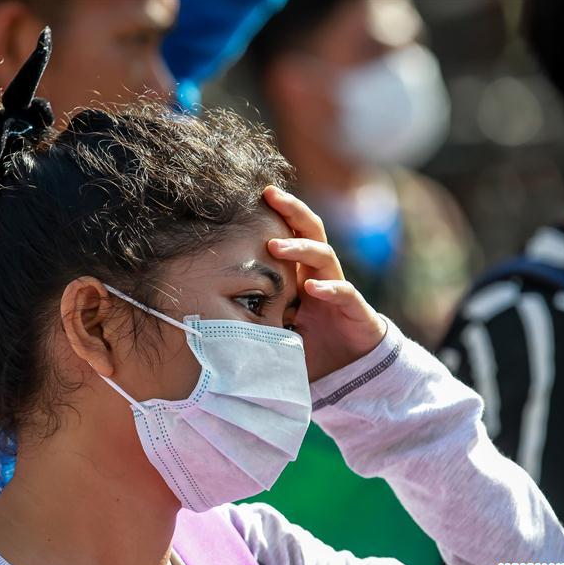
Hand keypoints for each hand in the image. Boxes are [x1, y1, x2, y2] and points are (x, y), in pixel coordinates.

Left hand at [264, 186, 386, 380]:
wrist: (347, 369)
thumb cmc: (307, 344)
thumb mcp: (275, 325)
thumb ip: (253, 313)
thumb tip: (208, 311)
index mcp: (302, 272)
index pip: (292, 233)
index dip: (279, 213)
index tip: (255, 196)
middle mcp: (321, 273)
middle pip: (311, 230)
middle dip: (292, 210)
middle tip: (270, 195)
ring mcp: (339, 288)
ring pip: (324, 255)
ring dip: (300, 248)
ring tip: (275, 246)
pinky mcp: (356, 309)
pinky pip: (344, 292)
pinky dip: (328, 288)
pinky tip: (311, 287)